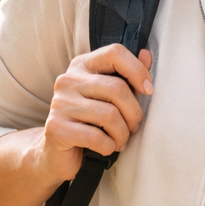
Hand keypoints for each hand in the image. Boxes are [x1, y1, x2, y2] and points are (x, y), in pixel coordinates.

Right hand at [0, 44, 153, 205]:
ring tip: (120, 140)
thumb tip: (147, 55)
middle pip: (117, 88)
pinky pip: (96, 136)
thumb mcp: (109, 96)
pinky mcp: (56, 127)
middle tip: (133, 127)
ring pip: (109, 115)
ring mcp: (60, 102)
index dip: (137, 70)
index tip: (148, 90)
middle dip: (134, 113)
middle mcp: (68, 80)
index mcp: (82, 65)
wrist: (55, 152)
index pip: (114, 53)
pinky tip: (106, 148)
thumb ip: (127, 75)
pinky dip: (108, 146)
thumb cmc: (88, 122)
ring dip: (122, 134)